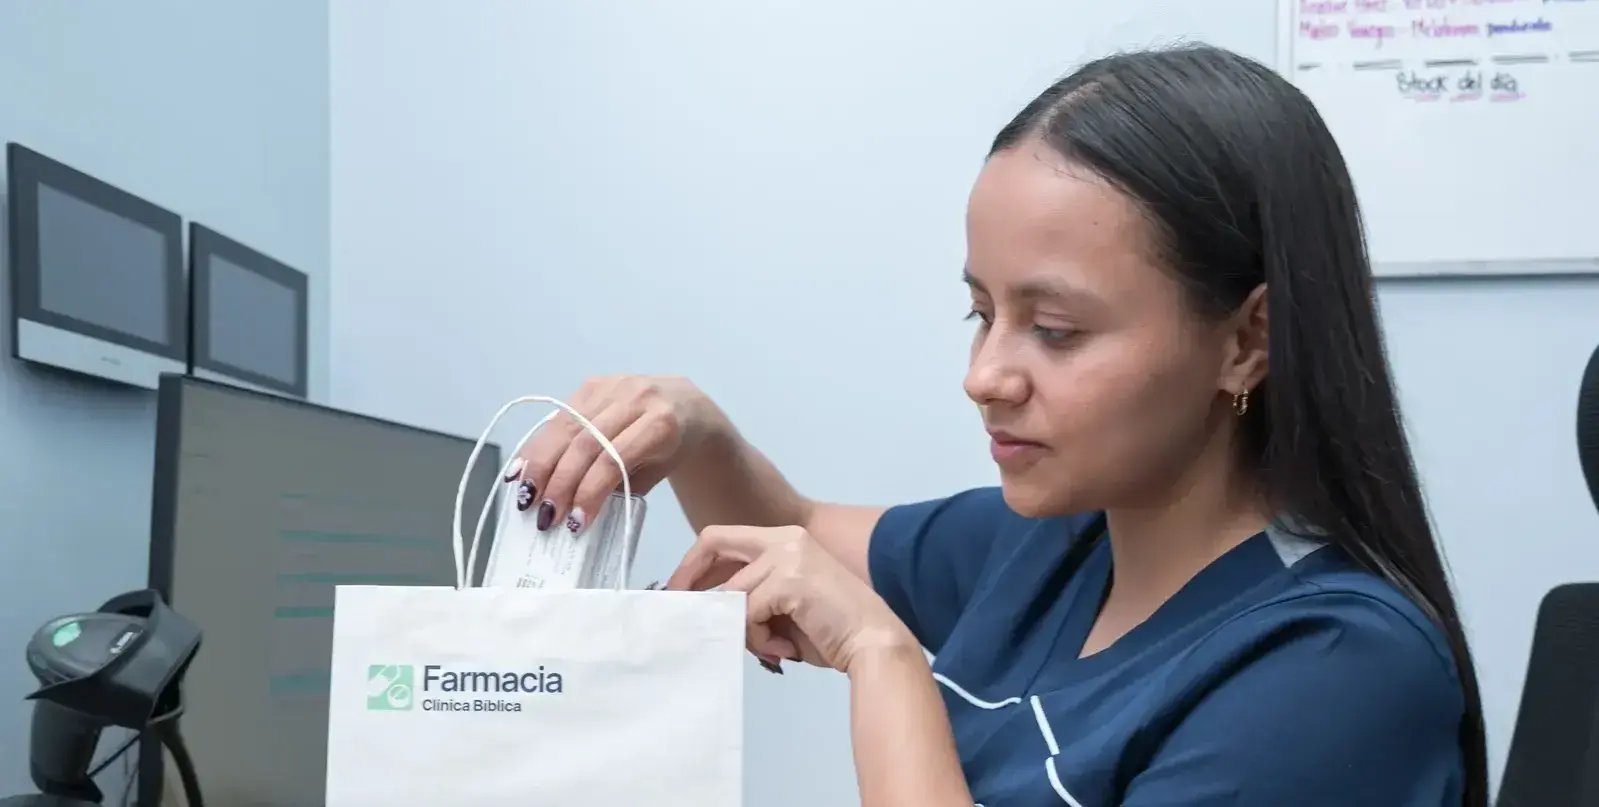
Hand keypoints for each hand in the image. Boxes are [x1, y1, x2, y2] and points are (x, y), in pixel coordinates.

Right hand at [511, 375, 722, 533]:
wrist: (683, 404)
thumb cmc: (671, 446)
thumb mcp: (657, 471)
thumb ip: (622, 488)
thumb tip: (576, 515)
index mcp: (659, 424)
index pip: (614, 461)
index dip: (589, 492)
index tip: (574, 524)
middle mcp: (635, 399)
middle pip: (585, 444)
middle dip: (559, 484)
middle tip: (544, 517)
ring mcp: (611, 387)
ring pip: (565, 428)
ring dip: (540, 466)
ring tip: (526, 498)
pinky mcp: (592, 384)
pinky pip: (558, 416)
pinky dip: (537, 445)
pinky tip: (522, 469)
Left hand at [666, 525, 917, 674]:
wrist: (874, 643)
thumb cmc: (832, 631)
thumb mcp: (783, 605)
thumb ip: (751, 596)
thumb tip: (706, 606)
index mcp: (787, 538)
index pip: (724, 537)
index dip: (695, 564)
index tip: (680, 591)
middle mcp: (786, 538)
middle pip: (713, 542)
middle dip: (687, 577)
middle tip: (677, 607)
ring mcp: (788, 556)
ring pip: (731, 593)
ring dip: (743, 630)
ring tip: (772, 647)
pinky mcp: (789, 580)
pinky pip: (746, 613)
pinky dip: (757, 639)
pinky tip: (784, 647)